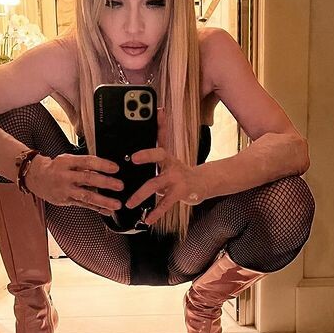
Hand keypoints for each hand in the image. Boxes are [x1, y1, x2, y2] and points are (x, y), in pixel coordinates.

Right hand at [27, 153, 123, 214]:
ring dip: (103, 201)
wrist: (36, 177)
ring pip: (86, 196)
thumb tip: (104, 168)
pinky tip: (107, 211)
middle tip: (120, 186)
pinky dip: (97, 208)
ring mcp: (66, 190)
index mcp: (67, 163)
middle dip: (106, 183)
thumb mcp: (68, 160)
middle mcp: (66, 176)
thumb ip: (84, 165)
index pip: (87, 162)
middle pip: (88, 179)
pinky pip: (84, 205)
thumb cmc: (56, 167)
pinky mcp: (66, 200)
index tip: (115, 168)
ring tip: (116, 204)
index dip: (102, 165)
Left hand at [124, 108, 206, 224]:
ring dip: (141, 194)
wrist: (203, 184)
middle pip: (158, 155)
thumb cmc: (179, 173)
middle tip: (132, 159)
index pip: (160, 137)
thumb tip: (140, 142)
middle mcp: (172, 164)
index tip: (154, 113)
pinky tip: (148, 219)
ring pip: (156, 184)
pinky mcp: (181, 192)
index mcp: (166, 156)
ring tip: (130, 204)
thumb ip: (154, 154)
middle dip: (146, 155)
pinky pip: (165, 203)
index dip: (159, 125)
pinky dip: (156, 213)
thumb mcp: (167, 162)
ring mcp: (177, 178)